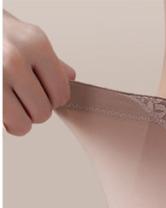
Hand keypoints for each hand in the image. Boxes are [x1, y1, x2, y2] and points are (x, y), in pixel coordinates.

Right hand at [3, 9, 75, 135]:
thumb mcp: (21, 35)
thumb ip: (46, 58)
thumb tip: (69, 76)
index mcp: (34, 43)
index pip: (61, 93)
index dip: (50, 98)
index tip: (37, 90)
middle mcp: (15, 58)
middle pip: (43, 112)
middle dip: (32, 109)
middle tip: (17, 95)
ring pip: (23, 124)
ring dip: (17, 119)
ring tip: (7, 100)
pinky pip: (6, 124)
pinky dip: (5, 122)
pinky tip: (1, 106)